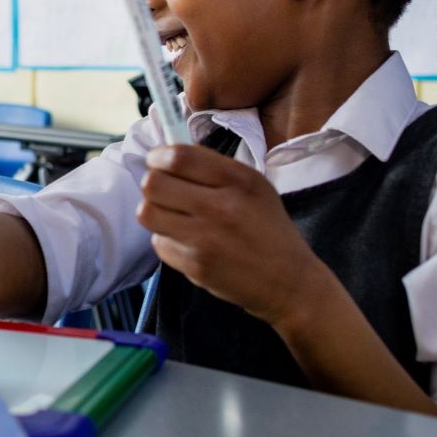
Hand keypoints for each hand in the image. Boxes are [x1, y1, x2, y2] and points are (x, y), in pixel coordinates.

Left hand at [137, 144, 333, 328]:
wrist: (289, 282)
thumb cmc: (268, 228)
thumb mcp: (254, 186)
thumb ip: (214, 167)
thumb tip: (167, 154)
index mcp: (238, 180)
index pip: (178, 157)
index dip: (158, 156)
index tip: (158, 161)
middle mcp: (220, 207)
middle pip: (153, 184)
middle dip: (153, 184)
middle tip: (165, 191)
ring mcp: (205, 239)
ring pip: (147, 213)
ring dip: (156, 212)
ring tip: (172, 215)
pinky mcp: (196, 266)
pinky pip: (159, 244)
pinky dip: (167, 241)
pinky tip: (187, 241)